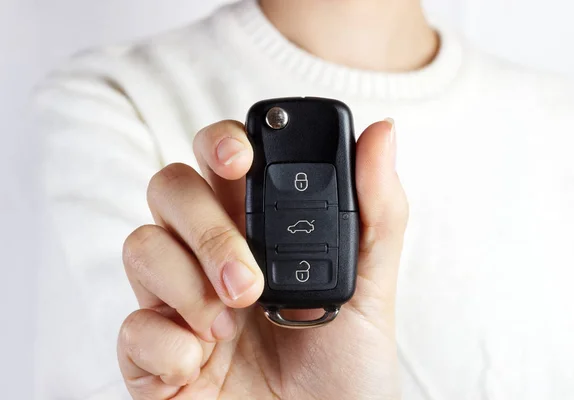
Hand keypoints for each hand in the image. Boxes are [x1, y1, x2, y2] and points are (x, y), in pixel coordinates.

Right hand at [118, 119, 407, 398]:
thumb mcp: (373, 289)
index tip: (238, 158)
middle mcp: (210, 255)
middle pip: (170, 189)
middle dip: (206, 228)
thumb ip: (377, 210)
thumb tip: (382, 132)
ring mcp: (177, 300)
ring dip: (188, 287)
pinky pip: (130, 326)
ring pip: (141, 245)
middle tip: (247, 281)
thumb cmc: (345, 370)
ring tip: (231, 328)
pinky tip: (202, 366)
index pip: (221, 158)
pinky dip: (168, 347)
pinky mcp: (151, 353)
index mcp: (259, 230)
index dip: (220, 142)